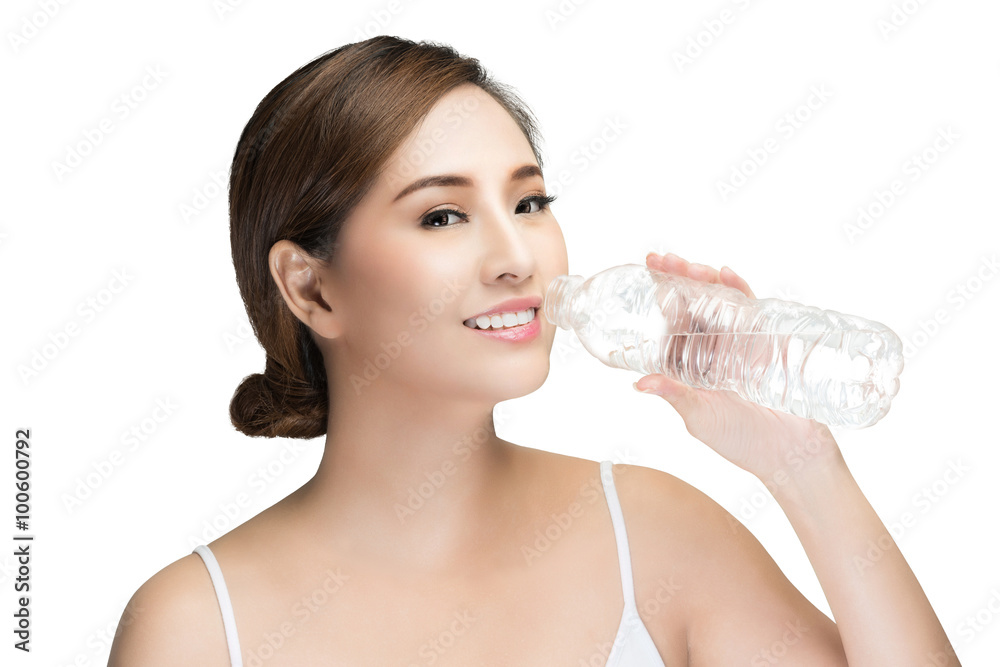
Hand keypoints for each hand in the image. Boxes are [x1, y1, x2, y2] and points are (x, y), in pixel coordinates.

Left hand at [634, 252, 839, 480]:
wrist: (794, 455)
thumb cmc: (742, 442)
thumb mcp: (702, 419)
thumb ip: (677, 397)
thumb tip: (640, 383)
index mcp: (691, 365)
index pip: (671, 323)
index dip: (660, 296)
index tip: (647, 270)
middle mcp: (713, 350)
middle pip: (693, 305)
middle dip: (679, 279)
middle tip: (664, 260)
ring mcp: (741, 343)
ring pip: (720, 302)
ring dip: (705, 280)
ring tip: (691, 266)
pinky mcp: (768, 342)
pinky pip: (752, 310)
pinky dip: (740, 290)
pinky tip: (727, 274)